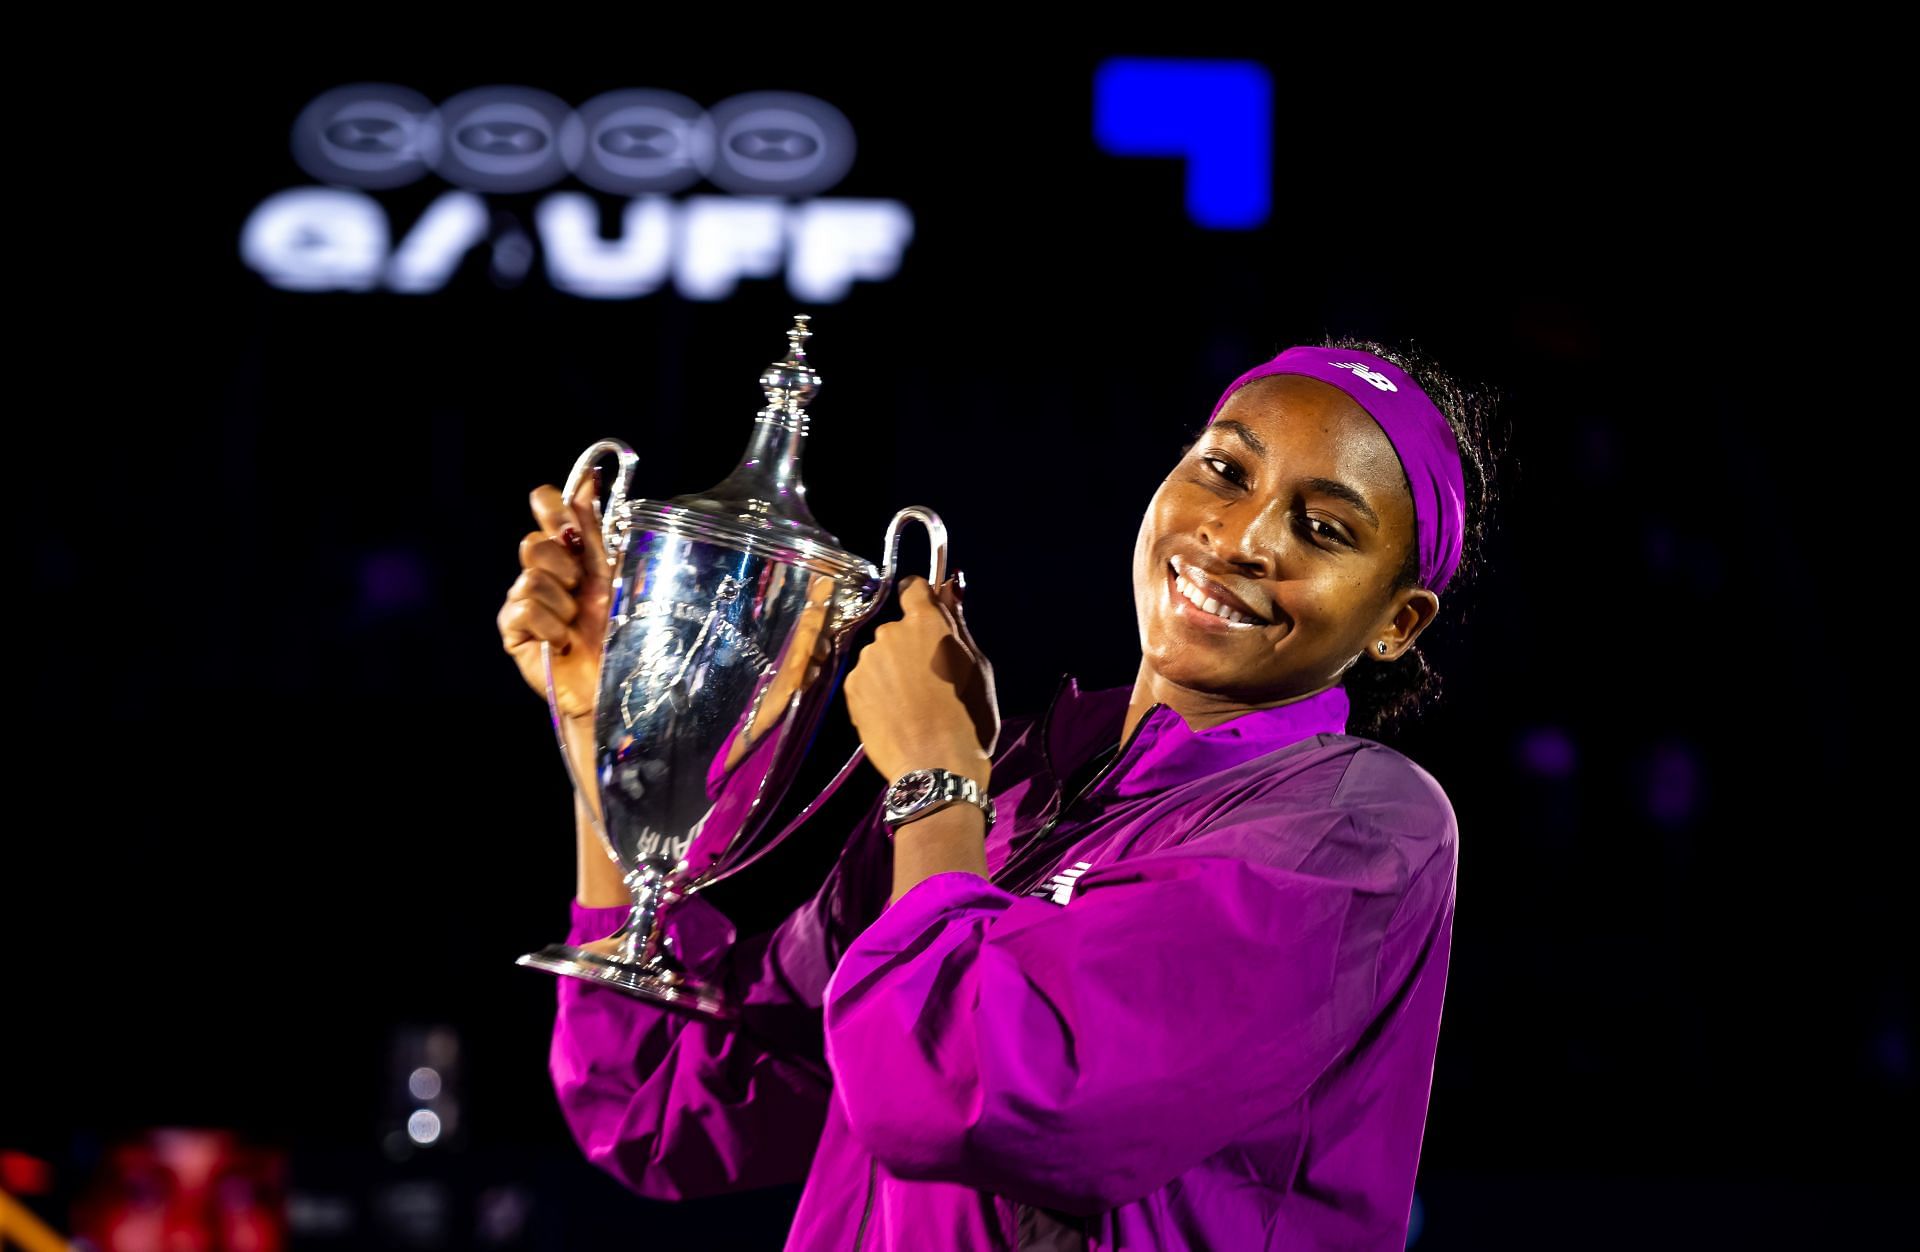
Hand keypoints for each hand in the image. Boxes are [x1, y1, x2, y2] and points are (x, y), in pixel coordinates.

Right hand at [497, 474, 613, 720]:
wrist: (612, 680)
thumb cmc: (618, 629)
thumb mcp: (613, 574)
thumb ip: (597, 530)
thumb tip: (589, 480)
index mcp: (569, 550)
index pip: (544, 504)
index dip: (553, 509)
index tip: (571, 530)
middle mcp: (541, 569)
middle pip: (533, 543)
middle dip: (564, 568)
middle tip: (581, 590)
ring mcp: (523, 598)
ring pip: (530, 578)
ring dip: (563, 604)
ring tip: (576, 624)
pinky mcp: (512, 628)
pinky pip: (523, 609)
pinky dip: (550, 626)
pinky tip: (562, 642)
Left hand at [843, 574, 998, 788]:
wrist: (935, 766)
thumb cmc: (968, 717)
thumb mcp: (977, 667)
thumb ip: (958, 623)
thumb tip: (949, 588)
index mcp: (925, 623)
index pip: (914, 588)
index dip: (922, 599)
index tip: (927, 615)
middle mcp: (890, 634)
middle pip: (898, 629)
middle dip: (911, 645)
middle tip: (930, 679)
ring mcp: (867, 662)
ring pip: (881, 656)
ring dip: (892, 670)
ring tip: (912, 704)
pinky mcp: (852, 688)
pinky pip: (866, 679)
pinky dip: (877, 691)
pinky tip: (895, 714)